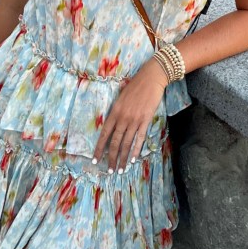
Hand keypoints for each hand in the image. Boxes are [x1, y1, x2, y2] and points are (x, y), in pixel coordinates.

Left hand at [93, 57, 168, 172]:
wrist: (151, 78)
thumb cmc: (135, 85)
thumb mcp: (120, 97)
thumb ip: (116, 112)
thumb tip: (112, 125)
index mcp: (114, 112)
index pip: (104, 135)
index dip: (99, 149)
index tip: (96, 161)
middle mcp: (123, 118)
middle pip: (115, 143)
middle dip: (112, 158)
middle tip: (110, 170)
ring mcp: (135, 120)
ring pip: (127, 144)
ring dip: (123, 158)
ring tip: (121, 170)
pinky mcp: (146, 120)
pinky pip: (140, 138)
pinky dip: (136, 150)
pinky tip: (134, 159)